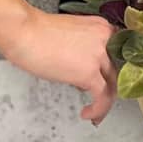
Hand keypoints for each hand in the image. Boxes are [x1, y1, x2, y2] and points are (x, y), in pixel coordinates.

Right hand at [3, 7, 116, 122]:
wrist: (25, 32)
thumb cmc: (38, 32)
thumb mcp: (72, 34)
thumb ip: (84, 47)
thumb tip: (82, 67)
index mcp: (101, 27)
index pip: (116, 53)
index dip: (110, 70)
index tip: (105, 82)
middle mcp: (106, 38)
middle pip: (116, 69)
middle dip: (108, 87)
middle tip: (100, 99)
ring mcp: (100, 55)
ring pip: (112, 84)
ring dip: (105, 102)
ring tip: (94, 113)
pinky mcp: (89, 73)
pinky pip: (103, 96)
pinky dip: (99, 109)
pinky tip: (88, 114)